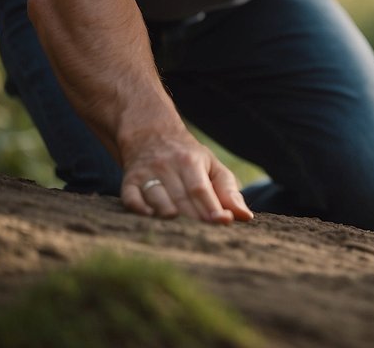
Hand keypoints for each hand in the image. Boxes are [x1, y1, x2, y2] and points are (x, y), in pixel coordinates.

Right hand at [119, 128, 252, 223]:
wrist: (151, 135)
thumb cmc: (189, 158)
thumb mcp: (212, 166)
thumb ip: (228, 191)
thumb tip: (245, 217)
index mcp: (189, 161)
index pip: (201, 189)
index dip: (211, 207)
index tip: (224, 222)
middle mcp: (166, 166)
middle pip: (181, 197)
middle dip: (195, 218)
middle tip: (208, 237)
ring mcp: (145, 174)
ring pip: (157, 199)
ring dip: (168, 215)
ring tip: (183, 233)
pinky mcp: (128, 182)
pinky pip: (130, 198)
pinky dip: (139, 209)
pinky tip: (151, 218)